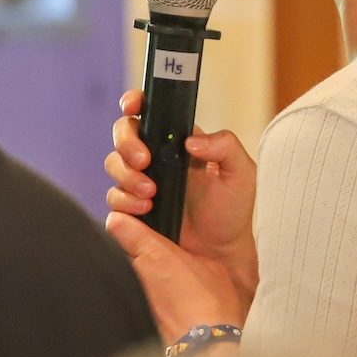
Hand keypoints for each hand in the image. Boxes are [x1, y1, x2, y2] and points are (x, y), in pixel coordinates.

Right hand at [104, 90, 258, 337]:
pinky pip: (114, 197)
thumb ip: (225, 146)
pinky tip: (147, 210)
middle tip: (144, 160)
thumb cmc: (232, 213)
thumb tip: (191, 140)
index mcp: (179, 142)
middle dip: (127, 142)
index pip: (152, 112)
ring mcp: (142, 183)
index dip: (136, 102)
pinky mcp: (132, 209)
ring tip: (151, 193)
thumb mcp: (241, 174)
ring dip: (127, 174)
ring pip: (114, 164)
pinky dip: (125, 201)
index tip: (133, 105)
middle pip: (124, 133)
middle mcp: (156, 158)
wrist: (222, 255)